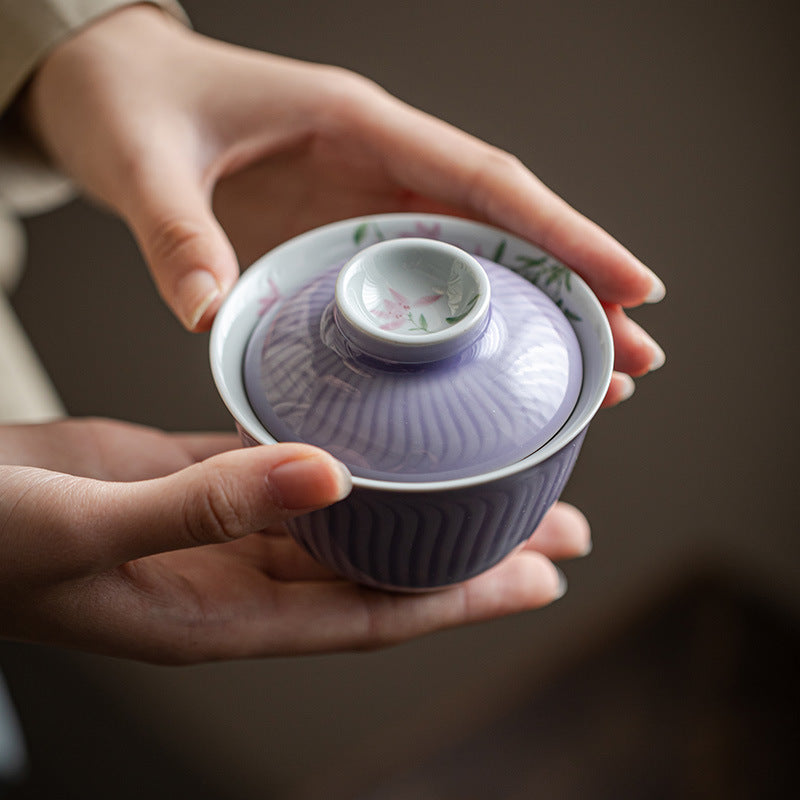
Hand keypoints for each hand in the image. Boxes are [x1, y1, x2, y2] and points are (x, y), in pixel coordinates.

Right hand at [0, 418, 586, 663]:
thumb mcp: (89, 528)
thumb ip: (205, 506)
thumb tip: (325, 476)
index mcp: (221, 615)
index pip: (373, 614)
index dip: (461, 599)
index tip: (542, 578)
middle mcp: (236, 577)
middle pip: (380, 567)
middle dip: (467, 551)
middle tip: (556, 524)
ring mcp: (219, 527)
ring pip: (344, 519)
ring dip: (416, 501)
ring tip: (489, 474)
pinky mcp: (195, 478)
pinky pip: (287, 471)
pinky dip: (340, 457)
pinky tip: (380, 434)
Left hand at [22, 5, 663, 405]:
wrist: (116, 96)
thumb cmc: (135, 108)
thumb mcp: (146, 163)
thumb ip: (176, 234)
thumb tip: (211, 316)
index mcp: (358, 128)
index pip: (485, 183)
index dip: (565, 235)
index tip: (632, 287)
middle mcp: (380, 172)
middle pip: (501, 235)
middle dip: (574, 296)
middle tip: (633, 366)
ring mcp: (366, 212)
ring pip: (473, 268)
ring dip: (534, 325)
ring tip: (592, 386)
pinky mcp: (344, 248)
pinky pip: (420, 293)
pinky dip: (463, 337)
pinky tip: (492, 379)